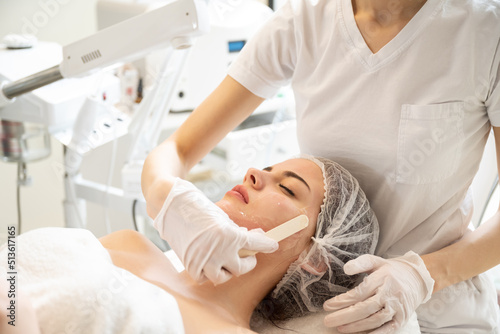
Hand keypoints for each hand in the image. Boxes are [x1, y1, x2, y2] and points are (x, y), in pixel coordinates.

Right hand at [153, 178, 278, 284]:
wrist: (170, 205)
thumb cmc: (198, 207)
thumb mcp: (222, 217)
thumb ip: (235, 232)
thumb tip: (251, 239)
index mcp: (229, 235)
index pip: (255, 245)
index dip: (266, 246)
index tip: (273, 246)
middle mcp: (219, 251)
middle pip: (241, 268)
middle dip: (248, 262)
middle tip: (249, 256)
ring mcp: (204, 261)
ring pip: (223, 277)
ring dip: (228, 270)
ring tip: (229, 261)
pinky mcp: (190, 265)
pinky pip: (204, 277)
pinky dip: (208, 272)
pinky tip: (209, 262)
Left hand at [323, 251, 433, 332]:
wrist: (417, 278)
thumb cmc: (390, 270)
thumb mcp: (375, 261)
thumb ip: (360, 263)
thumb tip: (345, 268)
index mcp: (382, 278)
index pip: (360, 292)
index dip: (342, 300)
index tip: (327, 306)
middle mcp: (390, 293)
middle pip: (365, 308)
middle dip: (345, 316)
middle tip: (328, 320)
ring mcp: (397, 307)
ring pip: (375, 320)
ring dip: (356, 326)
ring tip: (340, 328)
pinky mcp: (403, 318)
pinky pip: (388, 329)